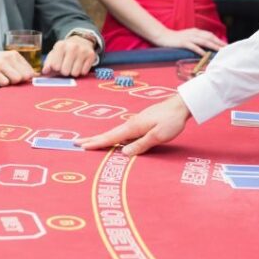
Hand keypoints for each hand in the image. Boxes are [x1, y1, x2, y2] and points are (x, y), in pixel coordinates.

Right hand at [0, 49, 34, 85]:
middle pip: (25, 76)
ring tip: (1, 79)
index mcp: (14, 55)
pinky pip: (4, 83)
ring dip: (10, 83)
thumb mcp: (6, 61)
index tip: (18, 81)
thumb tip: (35, 76)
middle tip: (8, 80)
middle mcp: (8, 57)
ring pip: (16, 79)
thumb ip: (19, 68)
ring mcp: (0, 63)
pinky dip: (1, 85)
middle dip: (18, 82)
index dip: (25, 79)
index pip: (30, 71)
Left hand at [41, 35, 96, 76]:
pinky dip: (81, 71)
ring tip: (73, 65)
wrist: (81, 41)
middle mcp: (72, 47)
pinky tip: (80, 64)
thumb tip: (44, 71)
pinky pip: (84, 72)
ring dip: (73, 72)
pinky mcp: (91, 55)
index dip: (56, 68)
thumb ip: (48, 63)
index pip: (55, 66)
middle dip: (65, 71)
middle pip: (65, 71)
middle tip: (66, 65)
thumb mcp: (54, 53)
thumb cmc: (65, 50)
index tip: (58, 64)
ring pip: (75, 73)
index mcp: (60, 46)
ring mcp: (83, 51)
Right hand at [77, 95, 191, 155]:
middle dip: (93, 139)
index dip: (95, 143)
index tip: (82, 146)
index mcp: (132, 127)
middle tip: (77, 143)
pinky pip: (123, 132)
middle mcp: (131, 124)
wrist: (181, 105)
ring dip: (102, 138)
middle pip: (109, 134)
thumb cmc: (171, 120)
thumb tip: (123, 153)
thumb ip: (140, 145)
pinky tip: (114, 141)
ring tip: (91, 143)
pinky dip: (114, 136)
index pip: (110, 137)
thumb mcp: (157, 136)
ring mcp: (135, 122)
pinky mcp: (141, 123)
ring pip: (115, 133)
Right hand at [152, 28, 226, 55]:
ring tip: (220, 51)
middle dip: (219, 43)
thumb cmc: (175, 39)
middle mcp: (194, 33)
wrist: (162, 36)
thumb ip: (196, 40)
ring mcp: (188, 37)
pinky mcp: (183, 42)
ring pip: (204, 41)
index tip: (226, 46)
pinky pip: (193, 46)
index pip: (210, 35)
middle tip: (227, 49)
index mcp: (196, 31)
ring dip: (213, 46)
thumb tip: (206, 47)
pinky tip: (205, 54)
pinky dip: (200, 50)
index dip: (219, 40)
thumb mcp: (188, 37)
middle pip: (210, 37)